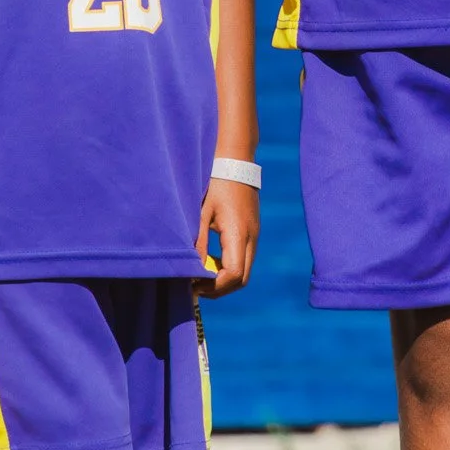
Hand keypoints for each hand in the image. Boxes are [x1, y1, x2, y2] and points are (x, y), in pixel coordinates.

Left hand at [196, 177, 258, 295]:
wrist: (234, 161)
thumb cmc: (215, 183)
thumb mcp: (201, 212)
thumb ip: (200, 242)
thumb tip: (195, 270)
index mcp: (239, 233)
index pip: (234, 274)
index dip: (214, 286)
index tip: (194, 285)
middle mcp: (252, 237)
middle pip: (242, 279)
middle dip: (220, 288)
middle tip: (196, 286)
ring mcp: (254, 235)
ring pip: (245, 271)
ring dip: (225, 278)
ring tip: (202, 274)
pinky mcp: (252, 231)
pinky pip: (244, 258)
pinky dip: (229, 267)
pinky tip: (212, 259)